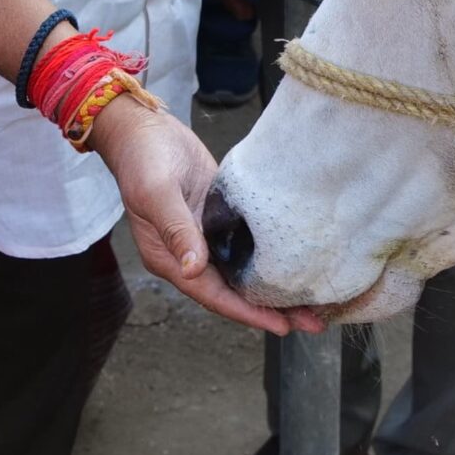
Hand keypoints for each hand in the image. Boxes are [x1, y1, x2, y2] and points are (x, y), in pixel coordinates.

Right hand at [86, 90, 322, 335]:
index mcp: (169, 259)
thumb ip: (176, 230)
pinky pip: (245, 245)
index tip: (281, 326)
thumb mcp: (156, 192)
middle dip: (270, 309)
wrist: (143, 128)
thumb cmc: (142, 159)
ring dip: (273, 287)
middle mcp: (190, 255)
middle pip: (233, 291)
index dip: (247, 312)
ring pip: (243, 272)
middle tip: (312, 322)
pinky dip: (269, 256)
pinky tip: (294, 260)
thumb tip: (194, 269)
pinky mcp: (219, 218)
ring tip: (311, 300)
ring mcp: (206, 237)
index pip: (213, 295)